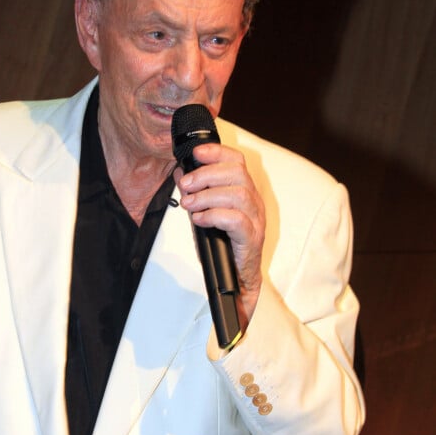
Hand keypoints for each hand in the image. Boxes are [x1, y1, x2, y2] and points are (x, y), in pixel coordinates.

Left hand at [174, 142, 264, 325]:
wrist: (236, 282)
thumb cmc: (222, 247)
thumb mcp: (203, 214)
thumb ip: (195, 194)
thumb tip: (179, 173)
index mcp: (244, 192)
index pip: (237, 161)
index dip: (217, 152)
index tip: (196, 153)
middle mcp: (254, 203)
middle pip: (237, 174)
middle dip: (207, 174)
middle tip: (185, 185)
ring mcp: (256, 221)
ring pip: (239, 195)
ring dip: (208, 196)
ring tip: (188, 204)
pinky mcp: (252, 240)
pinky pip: (237, 221)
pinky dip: (215, 216)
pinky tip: (199, 220)